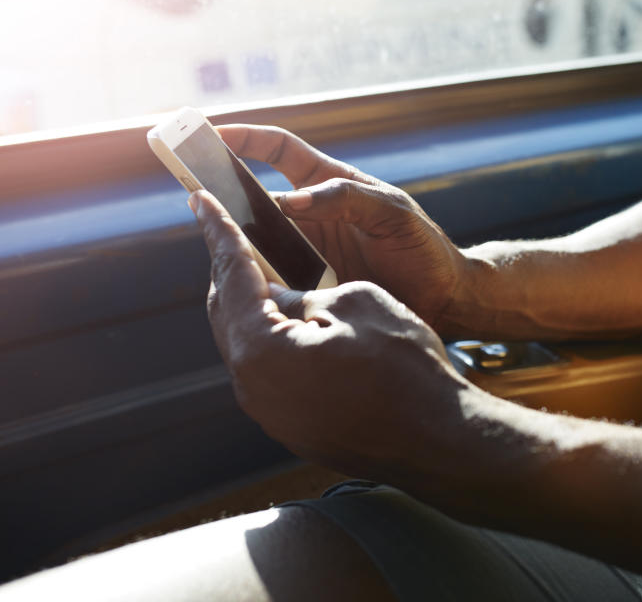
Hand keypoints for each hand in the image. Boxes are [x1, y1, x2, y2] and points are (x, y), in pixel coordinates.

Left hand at [189, 189, 472, 477]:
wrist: (440, 440)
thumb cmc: (405, 367)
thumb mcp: (355, 302)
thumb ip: (303, 292)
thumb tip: (280, 298)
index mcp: (261, 348)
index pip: (232, 274)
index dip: (218, 230)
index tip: (202, 200)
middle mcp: (252, 387)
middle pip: (229, 312)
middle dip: (232, 269)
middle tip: (231, 232)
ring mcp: (271, 414)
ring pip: (249, 343)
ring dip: (256, 306)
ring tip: (268, 274)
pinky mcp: (292, 428)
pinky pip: (270, 372)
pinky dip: (276, 339)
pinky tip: (299, 323)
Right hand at [217, 124, 469, 329]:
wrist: (443, 298)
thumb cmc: (422, 247)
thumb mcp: (391, 213)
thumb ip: (345, 199)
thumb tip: (289, 202)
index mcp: (330, 185)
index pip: (279, 151)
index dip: (247, 138)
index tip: (213, 132)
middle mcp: (311, 216)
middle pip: (255, 197)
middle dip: (221, 189)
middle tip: (191, 190)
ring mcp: (307, 250)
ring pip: (258, 240)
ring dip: (235, 240)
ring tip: (212, 242)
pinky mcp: (309, 284)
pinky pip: (272, 277)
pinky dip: (255, 279)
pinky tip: (243, 284)